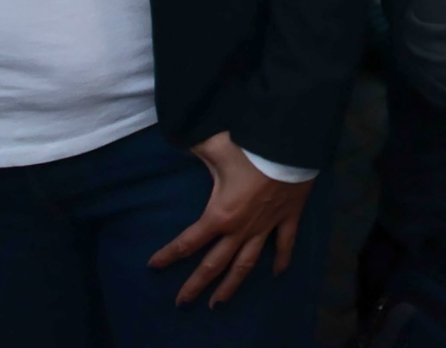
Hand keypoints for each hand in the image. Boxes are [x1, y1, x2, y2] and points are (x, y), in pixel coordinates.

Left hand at [145, 131, 312, 305]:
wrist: (292, 145)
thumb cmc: (251, 147)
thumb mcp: (214, 145)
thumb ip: (194, 147)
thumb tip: (180, 142)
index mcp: (220, 215)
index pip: (188, 242)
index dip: (168, 255)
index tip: (153, 266)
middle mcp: (241, 229)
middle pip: (214, 264)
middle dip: (196, 285)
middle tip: (182, 302)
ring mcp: (266, 226)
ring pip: (246, 264)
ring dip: (231, 286)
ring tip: (218, 303)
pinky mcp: (288, 218)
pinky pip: (284, 244)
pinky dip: (281, 259)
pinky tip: (277, 274)